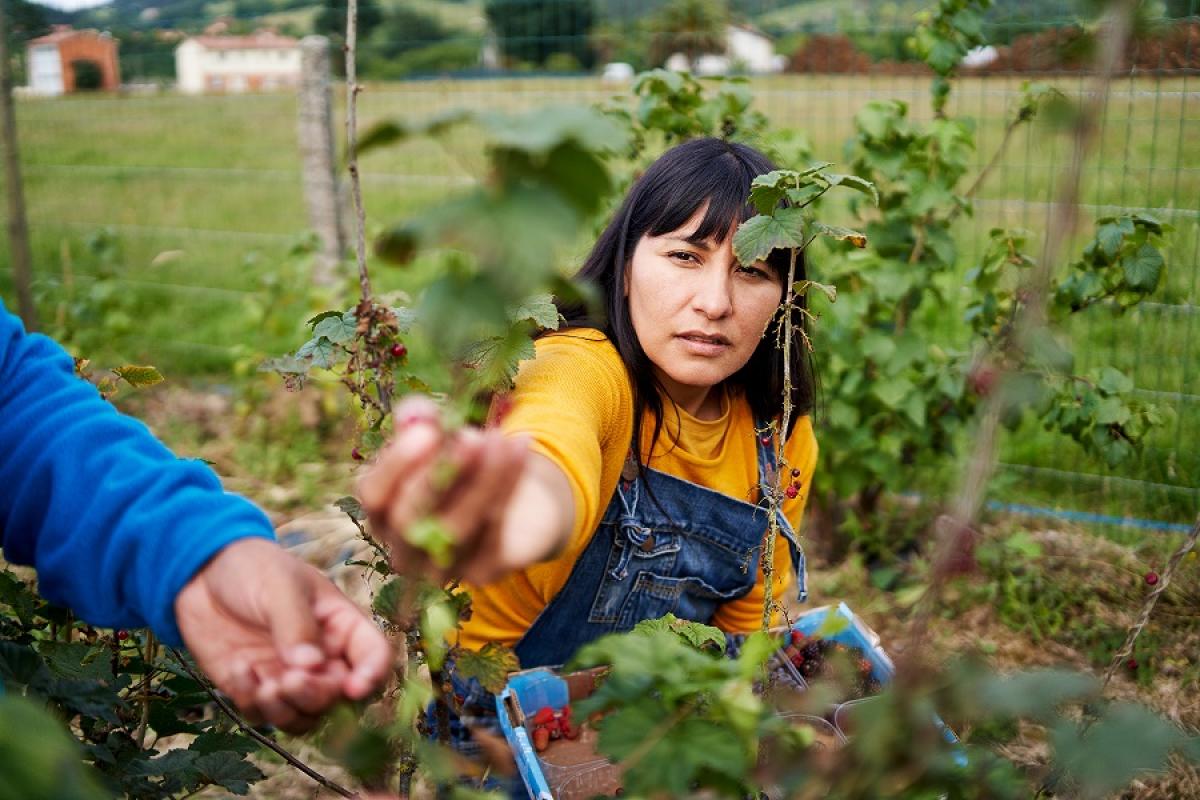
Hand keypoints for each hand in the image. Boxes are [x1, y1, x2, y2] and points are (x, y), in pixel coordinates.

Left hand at [175, 538, 392, 732]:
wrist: (202, 573)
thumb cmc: (254, 568)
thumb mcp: (280, 586)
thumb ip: (297, 625)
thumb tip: (311, 666)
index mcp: (342, 625)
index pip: (373, 656)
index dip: (372, 675)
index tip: (352, 688)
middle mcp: (323, 657)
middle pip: (337, 696)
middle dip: (316, 696)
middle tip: (288, 681)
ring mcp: (289, 676)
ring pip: (304, 716)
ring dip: (287, 711)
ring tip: (263, 686)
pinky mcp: (256, 688)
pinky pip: (264, 714)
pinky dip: (254, 703)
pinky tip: (238, 669)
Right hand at [357, 395, 565, 585]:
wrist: (513, 504)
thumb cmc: (461, 465)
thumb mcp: (438, 434)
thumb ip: (420, 421)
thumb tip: (416, 415)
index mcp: (381, 513)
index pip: (373, 495)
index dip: (395, 465)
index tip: (426, 431)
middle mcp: (403, 548)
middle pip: (409, 520)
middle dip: (439, 476)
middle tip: (469, 439)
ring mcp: (440, 568)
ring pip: (456, 528)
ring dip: (481, 479)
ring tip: (500, 438)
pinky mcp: (482, 572)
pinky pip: (494, 532)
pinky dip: (509, 484)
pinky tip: (520, 447)